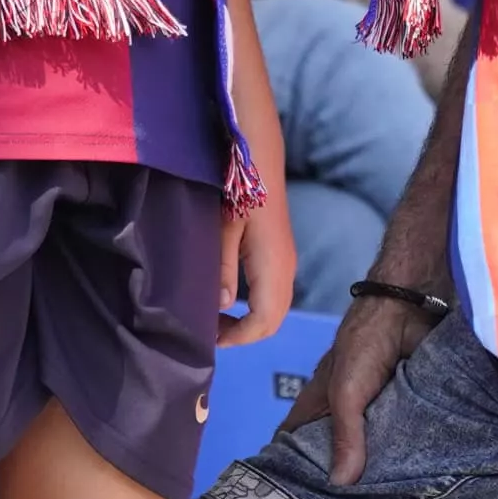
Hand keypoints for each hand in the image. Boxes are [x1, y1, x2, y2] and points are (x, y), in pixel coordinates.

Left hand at [223, 188, 294, 345]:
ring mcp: (286, 262)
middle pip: (273, 321)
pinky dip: (257, 309)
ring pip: (276, 310)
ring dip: (251, 323)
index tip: (210, 339)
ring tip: (219, 321)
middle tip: (211, 333)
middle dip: (244, 335)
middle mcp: (286, 269)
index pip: (263, 321)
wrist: (259, 159)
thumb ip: (223, 269)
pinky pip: (275, 296)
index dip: (238, 337)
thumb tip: (223, 306)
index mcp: (272, 266)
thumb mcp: (223, 229)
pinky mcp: (282, 255)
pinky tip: (234, 302)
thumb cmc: (237, 190)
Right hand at [303, 280, 440, 484]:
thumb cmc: (365, 342)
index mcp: (319, 404)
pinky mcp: (408, 408)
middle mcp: (346, 411)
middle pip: (337, 451)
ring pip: (373, 449)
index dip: (289, 468)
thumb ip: (345, 434)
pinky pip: (405, 439)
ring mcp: (378, 411)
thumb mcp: (346, 391)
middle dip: (339, 480)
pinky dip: (407, 457)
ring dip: (378, 472)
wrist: (411, 307)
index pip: (296, 441)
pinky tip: (416, 485)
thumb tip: (340, 484)